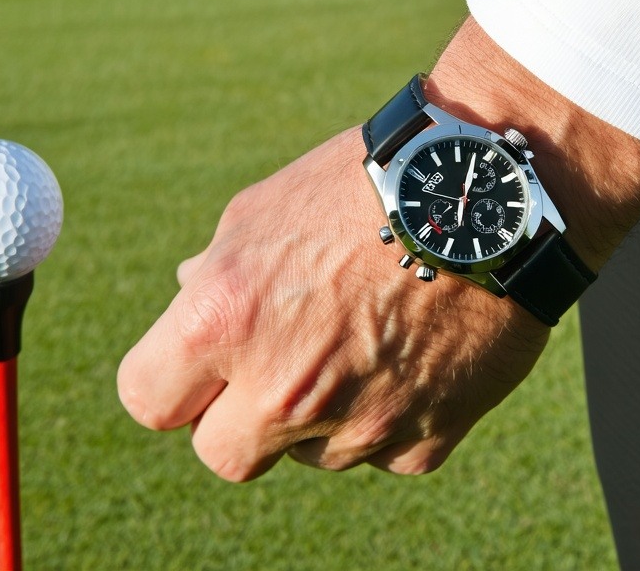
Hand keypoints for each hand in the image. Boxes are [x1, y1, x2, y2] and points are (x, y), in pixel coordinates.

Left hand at [117, 129, 549, 480]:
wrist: (492, 194)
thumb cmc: (370, 184)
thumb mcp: (268, 208)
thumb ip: (218, 267)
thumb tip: (188, 294)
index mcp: (225, 321)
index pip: (147, 399)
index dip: (171, 381)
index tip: (198, 365)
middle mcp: (283, 387)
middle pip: (223, 455)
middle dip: (239, 417)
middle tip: (277, 365)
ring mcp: (356, 425)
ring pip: (310, 455)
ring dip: (321, 414)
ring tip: (365, 335)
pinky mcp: (422, 442)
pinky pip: (384, 452)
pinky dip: (391, 414)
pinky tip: (413, 351)